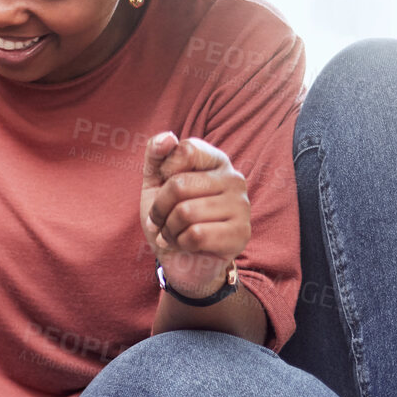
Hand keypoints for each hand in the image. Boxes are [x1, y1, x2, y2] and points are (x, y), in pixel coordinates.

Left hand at [140, 133, 250, 296]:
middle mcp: (234, 178)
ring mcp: (242, 205)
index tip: (165, 188)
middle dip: (160, 210)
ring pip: (185, 213)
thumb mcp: (154, 184)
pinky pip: (196, 235)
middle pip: (179, 186)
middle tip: (162, 221)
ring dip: (168, 230)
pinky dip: (181, 244)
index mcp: (215, 160)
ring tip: (174, 234)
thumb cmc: (169, 218)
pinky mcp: (242, 233)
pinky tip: (186, 245)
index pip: (185, 150)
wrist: (182, 260)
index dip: (164, 173)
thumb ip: (156, 157)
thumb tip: (167, 137)